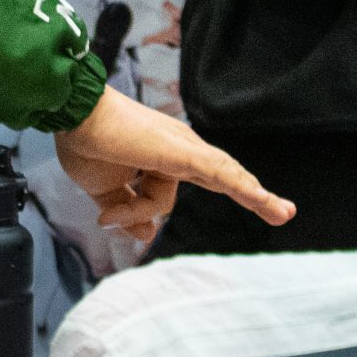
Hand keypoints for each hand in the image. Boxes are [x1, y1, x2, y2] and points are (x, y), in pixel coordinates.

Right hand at [53, 90, 293, 242]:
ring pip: (225, 175)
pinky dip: (240, 185)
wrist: (73, 118)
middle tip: (283, 213)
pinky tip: (260, 198)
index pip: (166, 195)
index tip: (108, 220)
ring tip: (283, 213)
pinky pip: (218, 171)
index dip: (138, 213)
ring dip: (256, 196)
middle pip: (221, 177)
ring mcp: (182, 148)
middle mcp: (178, 149)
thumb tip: (145, 237)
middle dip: (253, 196)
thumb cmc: (84, 145)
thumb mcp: (104, 191)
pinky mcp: (182, 151)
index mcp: (159, 157)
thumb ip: (125, 213)